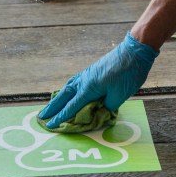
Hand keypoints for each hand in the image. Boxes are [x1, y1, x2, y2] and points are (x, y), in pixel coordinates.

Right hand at [37, 32, 157, 129]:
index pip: (71, 107)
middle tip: (41, 116)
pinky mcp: (92, 71)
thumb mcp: (119, 95)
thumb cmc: (128, 73)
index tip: (51, 125)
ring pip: (68, 88)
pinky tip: (69, 92)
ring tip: (51, 106)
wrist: (134, 50)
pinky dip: (68, 90)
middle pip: (64, 96)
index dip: (61, 118)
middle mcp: (84, 81)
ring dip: (58, 98)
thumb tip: (99, 111)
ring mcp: (87, 74)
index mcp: (89, 88)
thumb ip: (107, 106)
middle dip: (53, 107)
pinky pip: (75, 83)